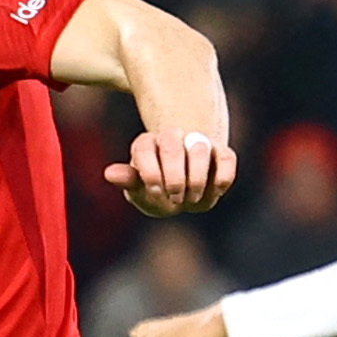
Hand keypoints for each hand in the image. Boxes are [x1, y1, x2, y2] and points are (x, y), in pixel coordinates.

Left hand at [102, 129, 238, 216]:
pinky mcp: (221, 153)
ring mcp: (198, 143)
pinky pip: (227, 159)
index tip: (155, 192)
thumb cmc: (155, 190)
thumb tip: (110, 173)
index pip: (144, 150)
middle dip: (174, 178)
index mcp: (145, 144)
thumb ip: (129, 181)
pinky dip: (222, 177)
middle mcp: (171, 137)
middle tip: (175, 199)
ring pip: (200, 149)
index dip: (150, 173)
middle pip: (172, 146)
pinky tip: (213, 192)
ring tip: (191, 198)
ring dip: (196, 179)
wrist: (183, 188)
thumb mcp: (139, 190)